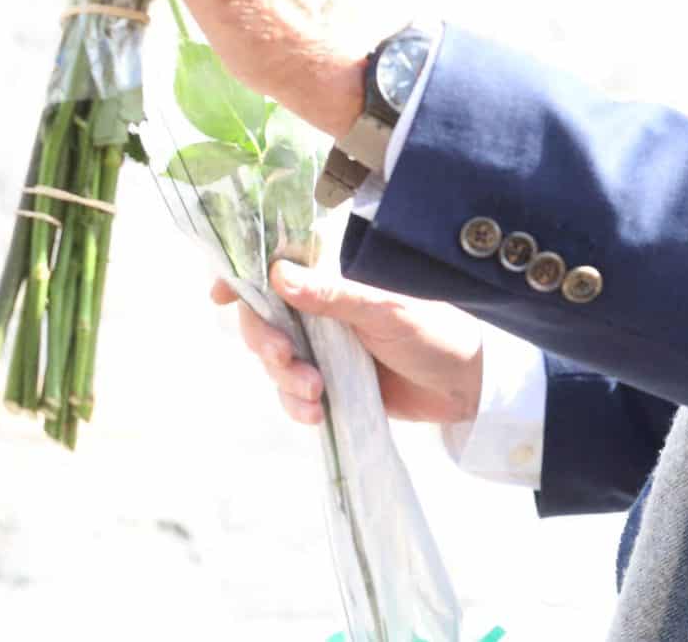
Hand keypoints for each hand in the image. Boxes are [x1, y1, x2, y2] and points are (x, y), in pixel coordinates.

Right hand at [214, 262, 485, 428]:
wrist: (467, 386)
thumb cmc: (436, 332)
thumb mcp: (387, 310)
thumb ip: (333, 296)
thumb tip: (278, 274)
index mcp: (335, 284)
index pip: (278, 274)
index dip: (244, 281)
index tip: (220, 295)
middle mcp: (322, 314)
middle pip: (265, 323)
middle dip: (265, 342)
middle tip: (284, 358)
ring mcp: (324, 351)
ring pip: (276, 363)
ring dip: (285, 379)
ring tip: (317, 393)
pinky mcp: (331, 386)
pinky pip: (294, 396)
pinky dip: (297, 405)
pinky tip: (316, 413)